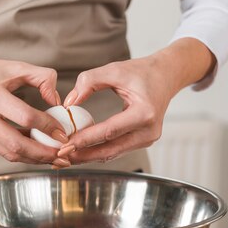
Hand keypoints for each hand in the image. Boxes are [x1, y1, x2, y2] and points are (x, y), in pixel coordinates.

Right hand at [0, 41, 69, 167]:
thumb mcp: (15, 67)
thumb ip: (43, 78)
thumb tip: (58, 101)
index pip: (26, 118)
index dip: (48, 128)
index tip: (63, 133)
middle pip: (17, 144)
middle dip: (44, 154)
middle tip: (64, 156)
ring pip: (10, 153)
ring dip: (34, 159)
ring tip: (54, 159)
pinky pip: (2, 150)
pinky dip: (21, 153)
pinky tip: (36, 151)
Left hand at [58, 38, 215, 164]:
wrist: (167, 75)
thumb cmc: (142, 72)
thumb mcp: (114, 70)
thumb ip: (88, 82)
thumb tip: (68, 103)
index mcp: (144, 113)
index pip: (109, 131)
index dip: (85, 139)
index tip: (65, 144)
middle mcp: (149, 131)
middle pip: (110, 150)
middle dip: (84, 155)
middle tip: (60, 156)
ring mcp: (148, 139)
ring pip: (113, 153)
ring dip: (89, 156)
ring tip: (66, 156)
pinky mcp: (143, 141)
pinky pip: (117, 149)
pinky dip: (98, 151)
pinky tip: (81, 151)